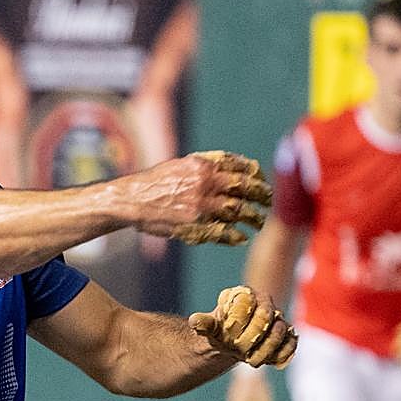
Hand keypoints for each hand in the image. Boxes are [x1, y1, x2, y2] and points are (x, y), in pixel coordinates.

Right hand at [126, 152, 272, 245]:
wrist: (132, 200)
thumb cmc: (156, 182)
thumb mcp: (182, 163)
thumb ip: (207, 164)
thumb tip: (233, 163)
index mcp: (203, 166)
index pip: (240, 167)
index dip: (256, 175)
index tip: (262, 181)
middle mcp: (205, 183)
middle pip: (245, 188)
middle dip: (261, 195)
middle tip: (268, 201)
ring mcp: (202, 205)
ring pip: (239, 210)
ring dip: (254, 217)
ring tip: (259, 222)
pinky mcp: (197, 225)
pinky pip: (224, 232)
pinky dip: (236, 235)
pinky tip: (241, 237)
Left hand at [188, 285, 296, 367]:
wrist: (231, 342)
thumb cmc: (220, 331)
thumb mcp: (208, 328)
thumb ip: (203, 324)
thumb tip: (195, 321)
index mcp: (248, 296)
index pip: (251, 305)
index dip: (241, 323)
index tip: (230, 337)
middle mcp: (267, 305)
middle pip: (268, 319)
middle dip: (253, 338)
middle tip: (239, 352)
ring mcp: (278, 321)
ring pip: (281, 333)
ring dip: (265, 350)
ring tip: (250, 360)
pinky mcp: (286, 337)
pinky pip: (291, 345)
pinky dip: (281, 355)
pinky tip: (269, 362)